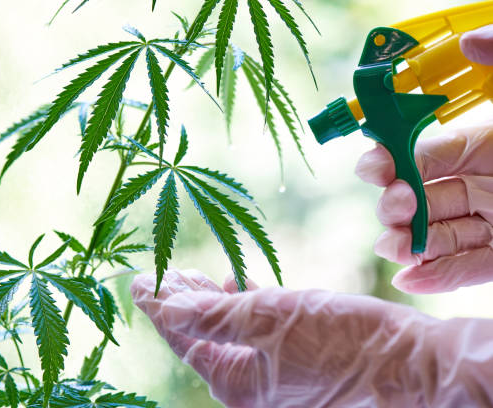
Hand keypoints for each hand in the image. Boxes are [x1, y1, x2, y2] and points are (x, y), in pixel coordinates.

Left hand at [131, 270, 492, 407]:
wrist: (412, 364)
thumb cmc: (344, 342)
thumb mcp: (271, 320)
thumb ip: (214, 314)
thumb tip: (165, 308)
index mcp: (236, 382)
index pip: (183, 338)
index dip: (158, 307)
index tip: (137, 281)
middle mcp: (251, 384)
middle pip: (202, 336)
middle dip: (181, 304)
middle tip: (163, 276)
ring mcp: (274, 373)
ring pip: (228, 331)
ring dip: (211, 301)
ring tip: (193, 276)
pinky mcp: (297, 358)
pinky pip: (256, 331)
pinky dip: (243, 306)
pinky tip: (239, 285)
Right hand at [353, 25, 492, 293]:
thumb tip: (472, 39)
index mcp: (488, 146)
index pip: (426, 153)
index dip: (393, 159)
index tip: (374, 166)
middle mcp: (486, 184)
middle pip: (424, 197)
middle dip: (398, 204)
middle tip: (397, 208)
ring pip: (439, 235)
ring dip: (410, 244)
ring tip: (394, 248)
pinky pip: (470, 268)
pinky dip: (440, 276)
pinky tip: (411, 279)